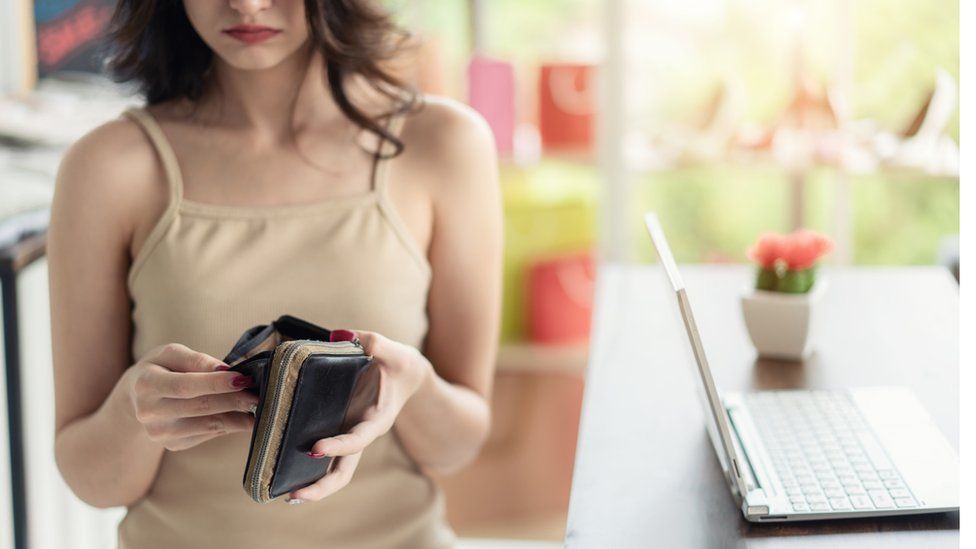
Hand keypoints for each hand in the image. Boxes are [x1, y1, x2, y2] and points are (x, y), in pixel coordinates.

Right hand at [123, 343, 258, 450]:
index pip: (185, 386)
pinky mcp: (174, 445)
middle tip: (259, 393)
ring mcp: (161, 433)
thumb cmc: (160, 369)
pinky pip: (209, 434)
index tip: (243, 379)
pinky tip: (244, 416)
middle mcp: (149, 413)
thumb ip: (197, 360)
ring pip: (209, 425)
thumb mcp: (171, 354)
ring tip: (258, 405)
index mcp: (146, 384)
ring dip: (238, 416)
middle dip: (234, 400)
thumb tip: (226, 370)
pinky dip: (230, 425)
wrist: (136, 398)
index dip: (215, 384)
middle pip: (200, 407)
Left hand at [285, 330, 431, 503]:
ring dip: (312, 486)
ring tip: (284, 495)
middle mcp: (361, 433)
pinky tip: (283, 473)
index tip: (315, 449)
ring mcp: (349, 435)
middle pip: (344, 471)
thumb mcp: (394, 350)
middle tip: (292, 496)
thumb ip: (373, 342)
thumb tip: (340, 334)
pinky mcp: (339, 430)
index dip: (338, 446)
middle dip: (321, 487)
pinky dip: (308, 468)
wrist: (407, 377)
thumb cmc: (400, 364)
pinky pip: (325, 455)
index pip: (358, 439)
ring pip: (334, 471)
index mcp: (377, 419)